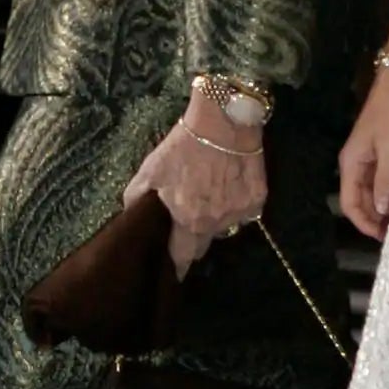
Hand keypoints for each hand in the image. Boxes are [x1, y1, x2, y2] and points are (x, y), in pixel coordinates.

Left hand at [125, 100, 266, 276]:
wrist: (223, 121)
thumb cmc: (183, 146)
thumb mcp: (151, 169)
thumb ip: (136, 197)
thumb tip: (130, 216)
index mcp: (188, 221)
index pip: (182, 257)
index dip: (176, 264)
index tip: (172, 268)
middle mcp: (215, 224)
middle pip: (203, 245)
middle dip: (193, 239)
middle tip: (187, 220)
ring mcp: (240, 213)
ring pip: (223, 228)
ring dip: (214, 220)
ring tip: (208, 195)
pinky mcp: (258, 200)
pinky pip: (243, 213)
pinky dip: (235, 205)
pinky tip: (228, 185)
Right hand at [338, 63, 388, 239]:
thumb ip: (385, 180)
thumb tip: (381, 211)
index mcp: (352, 162)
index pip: (349, 203)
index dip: (364, 223)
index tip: (384, 238)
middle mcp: (359, 162)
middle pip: (361, 199)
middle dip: (376, 218)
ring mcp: (373, 155)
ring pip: (375, 190)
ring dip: (387, 206)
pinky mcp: (387, 149)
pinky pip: (387, 177)